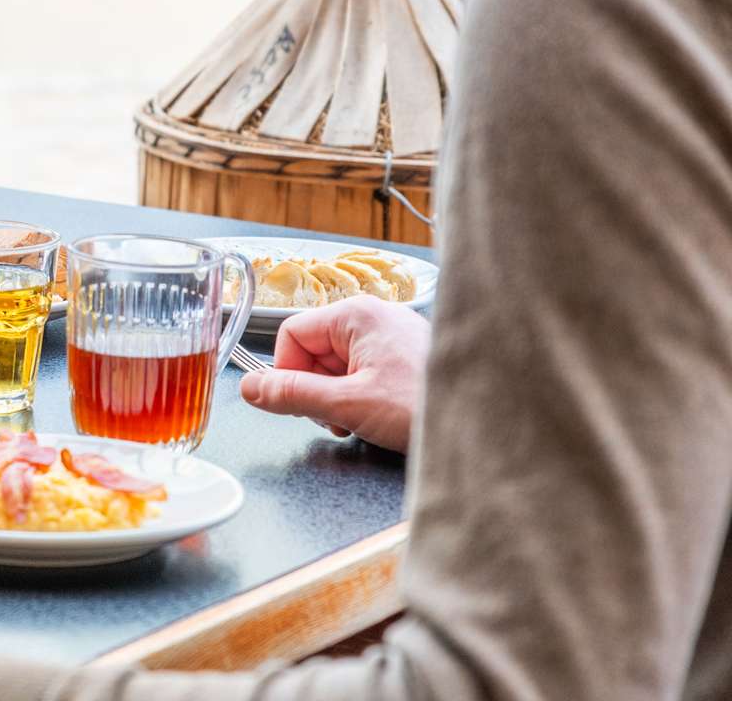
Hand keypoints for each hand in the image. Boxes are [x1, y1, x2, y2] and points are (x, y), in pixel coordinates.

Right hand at [237, 296, 430, 452]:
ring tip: (364, 420)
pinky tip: (381, 416)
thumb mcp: (349, 405)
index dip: (286, 373)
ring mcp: (393, 335)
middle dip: (317, 388)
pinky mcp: (408, 356)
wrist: (491, 427)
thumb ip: (293, 394)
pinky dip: (363, 395)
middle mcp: (374, 316)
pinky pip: (366, 370)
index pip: (291, 334)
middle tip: (339, 418)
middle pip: (315, 349)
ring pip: (340, 363)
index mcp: (355, 314)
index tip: (300, 405)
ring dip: (340, 396)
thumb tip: (249, 388)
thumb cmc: (426, 408)